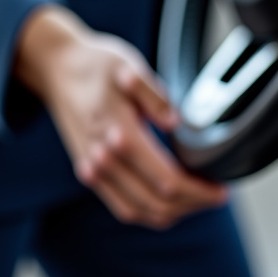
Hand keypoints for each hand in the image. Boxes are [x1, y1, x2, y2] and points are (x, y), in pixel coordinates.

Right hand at [14, 6, 229, 228]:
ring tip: (196, 199)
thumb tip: (175, 122)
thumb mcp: (129, 66)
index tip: (220, 189)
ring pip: (138, 210)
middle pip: (156, 203)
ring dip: (171, 212)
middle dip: (192, 205)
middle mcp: (104, 158)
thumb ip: (154, 95)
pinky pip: (121, 206)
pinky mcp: (88, 172)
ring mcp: (93, 169)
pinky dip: (147, 211)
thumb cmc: (96, 64)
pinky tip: (166, 201)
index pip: (166, 180)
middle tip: (216, 195)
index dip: (198, 191)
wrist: (57, 68)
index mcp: (119, 132)